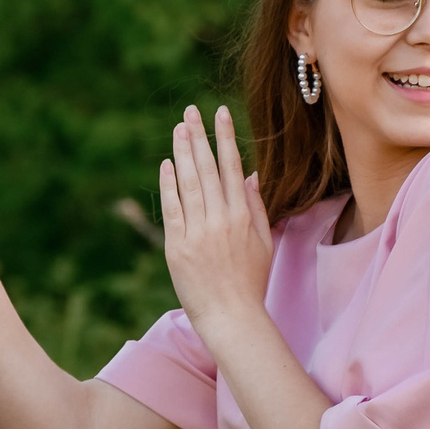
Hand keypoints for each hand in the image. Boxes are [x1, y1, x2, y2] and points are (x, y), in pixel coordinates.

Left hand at [160, 105, 276, 350]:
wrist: (231, 317)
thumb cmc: (249, 281)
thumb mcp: (263, 242)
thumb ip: (256, 206)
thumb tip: (250, 175)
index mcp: (243, 217)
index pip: (232, 167)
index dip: (225, 137)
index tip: (220, 113)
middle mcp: (220, 220)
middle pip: (207, 169)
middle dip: (199, 136)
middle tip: (190, 112)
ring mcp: (197, 233)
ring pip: (188, 183)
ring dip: (182, 153)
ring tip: (178, 128)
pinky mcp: (177, 247)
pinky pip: (172, 209)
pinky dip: (168, 184)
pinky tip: (166, 164)